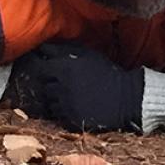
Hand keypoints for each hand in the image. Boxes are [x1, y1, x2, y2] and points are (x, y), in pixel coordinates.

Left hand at [2, 44, 142, 131]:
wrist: (125, 98)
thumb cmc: (107, 73)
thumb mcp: (88, 55)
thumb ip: (66, 49)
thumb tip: (47, 46)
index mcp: (64, 67)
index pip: (39, 61)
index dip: (38, 60)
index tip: (41, 60)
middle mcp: (60, 85)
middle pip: (41, 81)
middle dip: (47, 79)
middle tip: (57, 78)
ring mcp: (65, 103)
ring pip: (48, 99)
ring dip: (55, 96)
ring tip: (70, 93)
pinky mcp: (70, 118)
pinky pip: (58, 114)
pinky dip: (62, 109)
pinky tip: (74, 105)